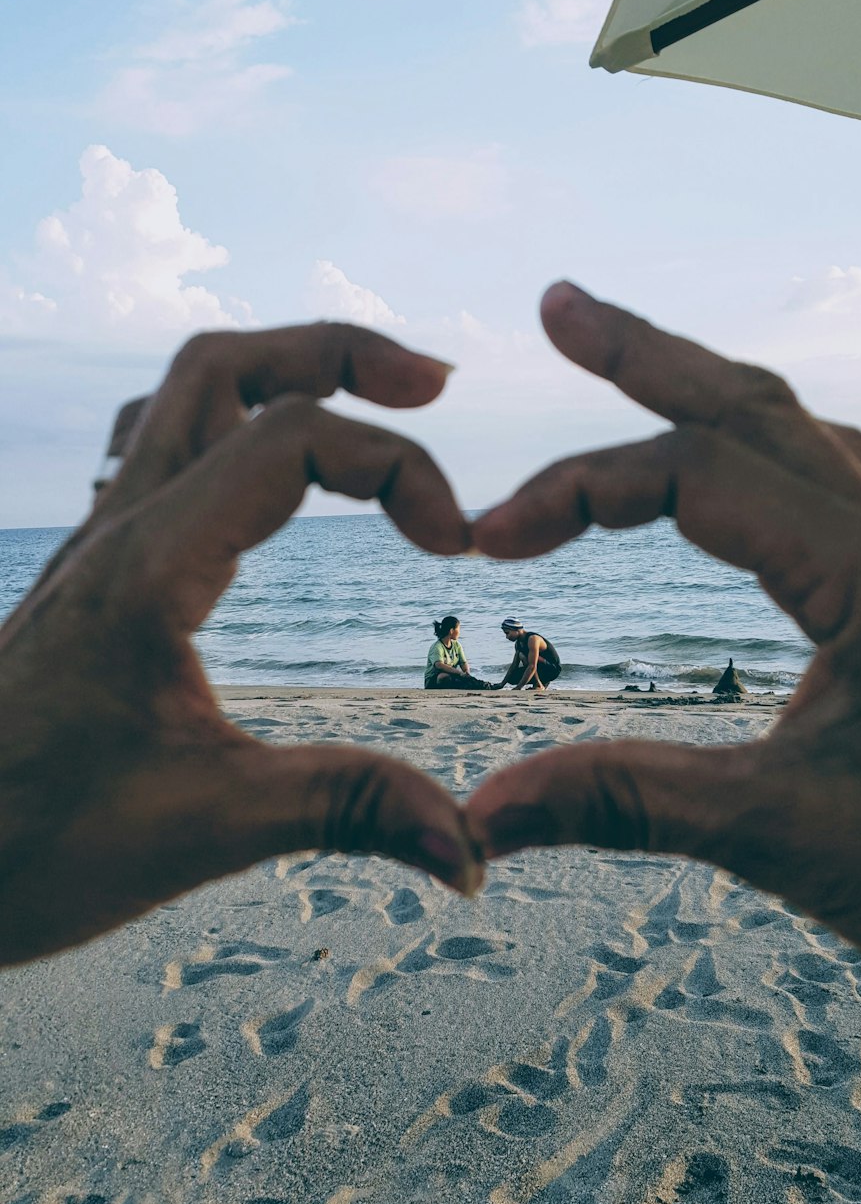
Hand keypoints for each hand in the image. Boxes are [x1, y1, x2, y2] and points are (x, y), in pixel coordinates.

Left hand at [0, 322, 481, 963]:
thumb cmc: (31, 844)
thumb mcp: (203, 829)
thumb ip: (345, 812)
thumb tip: (473, 850)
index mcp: (149, 566)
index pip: (293, 436)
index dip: (397, 468)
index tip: (455, 549)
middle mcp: (117, 531)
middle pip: (227, 365)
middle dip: (339, 353)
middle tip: (435, 388)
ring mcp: (97, 547)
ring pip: (183, 396)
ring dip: (280, 374)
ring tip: (367, 405)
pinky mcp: (93, 578)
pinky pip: (156, 453)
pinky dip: (230, 429)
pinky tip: (269, 484)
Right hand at [469, 283, 860, 1002]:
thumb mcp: (788, 838)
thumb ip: (633, 805)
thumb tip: (484, 812)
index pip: (697, 473)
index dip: (580, 489)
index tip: (488, 540)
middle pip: (753, 409)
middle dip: (647, 355)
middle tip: (556, 307)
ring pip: (796, 439)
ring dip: (705, 391)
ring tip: (629, 357)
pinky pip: (825, 492)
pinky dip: (753, 457)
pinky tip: (726, 481)